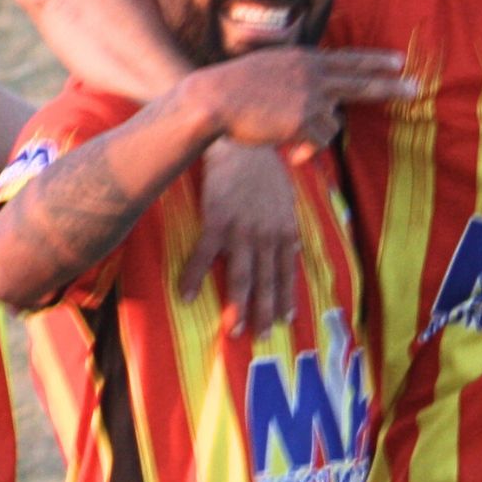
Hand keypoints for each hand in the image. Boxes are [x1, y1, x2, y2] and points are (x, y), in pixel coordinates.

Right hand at [181, 47, 415, 155]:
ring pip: (332, 124)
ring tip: (284, 130)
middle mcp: (313, 73)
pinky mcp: (304, 119)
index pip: (349, 59)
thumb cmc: (234, 89)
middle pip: (362, 82)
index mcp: (304, 58)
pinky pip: (318, 141)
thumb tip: (321, 107)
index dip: (376, 61)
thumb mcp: (270, 70)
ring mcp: (310, 96)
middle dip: (392, 87)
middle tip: (417, 88)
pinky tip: (285, 145)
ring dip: (313, 134)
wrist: (212, 99)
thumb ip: (297, 79)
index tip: (400, 60)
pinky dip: (305, 149)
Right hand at [181, 141, 303, 334]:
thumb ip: (289, 228)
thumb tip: (296, 250)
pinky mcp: (216, 221)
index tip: (286, 321)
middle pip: (267, 282)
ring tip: (235, 331)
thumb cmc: (264, 169)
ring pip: (242, 277)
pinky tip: (186, 297)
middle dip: (265, 313)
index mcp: (285, 231)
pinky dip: (194, 278)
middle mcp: (267, 236)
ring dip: (238, 307)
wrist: (241, 144)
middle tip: (262, 337)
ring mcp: (242, 231)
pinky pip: (203, 256)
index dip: (286, 298)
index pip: (287, 273)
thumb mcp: (287, 199)